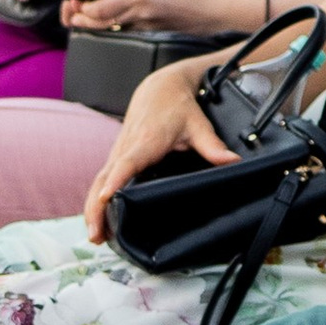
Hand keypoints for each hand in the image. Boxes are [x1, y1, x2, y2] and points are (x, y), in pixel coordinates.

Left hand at [66, 0, 262, 36]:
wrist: (213, 12)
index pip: (98, 10)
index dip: (82, 9)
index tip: (76, 2)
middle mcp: (138, 14)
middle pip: (99, 23)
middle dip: (81, 20)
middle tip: (73, 14)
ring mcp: (145, 26)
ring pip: (111, 27)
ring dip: (95, 22)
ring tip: (85, 15)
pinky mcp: (152, 32)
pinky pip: (126, 28)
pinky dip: (114, 23)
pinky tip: (110, 16)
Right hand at [82, 53, 240, 240]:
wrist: (158, 88)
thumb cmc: (177, 107)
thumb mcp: (198, 124)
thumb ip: (213, 145)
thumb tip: (233, 162)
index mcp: (146, 140)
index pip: (128, 162)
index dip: (116, 180)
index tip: (106, 197)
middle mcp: (126, 147)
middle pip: (104, 179)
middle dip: (96, 206)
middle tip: (95, 234)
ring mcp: (118, 152)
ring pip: (98, 182)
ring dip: (92, 208)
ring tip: (94, 236)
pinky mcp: (116, 157)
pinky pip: (101, 179)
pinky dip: (95, 200)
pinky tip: (98, 220)